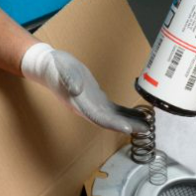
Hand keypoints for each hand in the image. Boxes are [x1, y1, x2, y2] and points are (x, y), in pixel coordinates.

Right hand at [21, 43, 147, 134]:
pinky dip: (125, 113)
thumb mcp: (61, 69)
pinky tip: (137, 114)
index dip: (114, 124)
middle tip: (147, 128)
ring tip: (147, 124)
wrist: (47, 67)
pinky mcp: (97, 99)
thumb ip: (69, 79)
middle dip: (128, 125)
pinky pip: (113, 110)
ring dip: (129, 121)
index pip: (99, 118)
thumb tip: (77, 89)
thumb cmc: (54, 68)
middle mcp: (87, 109)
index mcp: (80, 104)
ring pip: (114, 118)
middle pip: (110, 122)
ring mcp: (92, 105)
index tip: (128, 128)